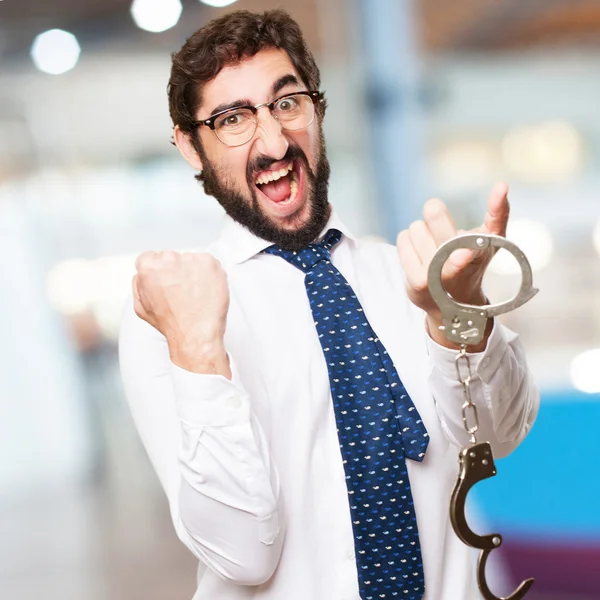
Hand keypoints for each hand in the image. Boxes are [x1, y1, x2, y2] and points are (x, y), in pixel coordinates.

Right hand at [133, 250, 230, 375]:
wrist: (196, 333)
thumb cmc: (172, 324)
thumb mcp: (142, 307)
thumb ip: (139, 285)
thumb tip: (143, 275)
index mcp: (149, 266)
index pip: (151, 258)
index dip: (160, 271)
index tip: (167, 280)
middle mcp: (169, 258)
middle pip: (172, 257)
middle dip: (177, 271)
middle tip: (182, 291)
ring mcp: (191, 259)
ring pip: (191, 261)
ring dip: (194, 273)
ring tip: (195, 294)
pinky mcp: (210, 263)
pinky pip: (208, 264)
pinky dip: (209, 275)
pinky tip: (205, 291)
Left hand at [396, 182, 509, 348]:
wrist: (455, 305)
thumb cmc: (475, 262)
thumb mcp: (492, 240)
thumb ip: (498, 212)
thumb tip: (502, 184)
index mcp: (481, 251)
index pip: (481, 237)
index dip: (474, 233)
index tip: (465, 249)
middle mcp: (458, 266)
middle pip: (435, 215)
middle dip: (435, 211)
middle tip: (436, 214)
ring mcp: (435, 277)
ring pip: (416, 226)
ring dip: (422, 231)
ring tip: (432, 245)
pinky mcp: (416, 283)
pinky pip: (403, 239)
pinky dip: (409, 240)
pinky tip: (419, 253)